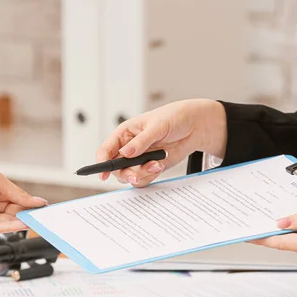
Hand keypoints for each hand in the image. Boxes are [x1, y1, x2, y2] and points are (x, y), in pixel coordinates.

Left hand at [0, 152, 46, 233]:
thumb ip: (18, 194)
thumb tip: (37, 201)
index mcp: (0, 190)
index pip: (20, 201)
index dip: (32, 206)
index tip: (43, 210)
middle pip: (15, 214)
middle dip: (27, 216)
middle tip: (40, 219)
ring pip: (6, 222)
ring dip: (19, 223)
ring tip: (31, 222)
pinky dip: (7, 227)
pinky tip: (18, 224)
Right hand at [96, 99, 226, 186]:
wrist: (194, 126)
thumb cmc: (173, 118)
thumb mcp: (157, 126)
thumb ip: (141, 141)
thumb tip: (126, 153)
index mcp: (125, 134)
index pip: (106, 150)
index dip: (102, 162)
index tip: (103, 173)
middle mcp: (129, 148)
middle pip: (116, 167)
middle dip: (125, 172)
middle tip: (135, 174)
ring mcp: (139, 159)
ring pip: (129, 175)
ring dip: (141, 174)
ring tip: (156, 164)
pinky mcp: (150, 166)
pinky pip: (143, 178)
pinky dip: (151, 176)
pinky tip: (160, 165)